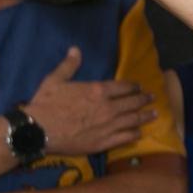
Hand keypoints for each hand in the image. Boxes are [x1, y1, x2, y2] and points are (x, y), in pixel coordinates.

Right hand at [24, 48, 156, 156]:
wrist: (38, 130)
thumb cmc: (46, 104)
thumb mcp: (55, 80)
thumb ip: (69, 65)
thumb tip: (75, 50)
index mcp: (98, 91)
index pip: (123, 87)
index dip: (134, 86)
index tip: (139, 87)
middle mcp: (108, 108)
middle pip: (132, 103)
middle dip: (144, 99)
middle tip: (152, 98)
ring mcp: (107, 126)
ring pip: (133, 120)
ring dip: (145, 116)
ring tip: (155, 114)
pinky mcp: (103, 142)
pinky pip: (125, 138)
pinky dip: (135, 134)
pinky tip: (139, 133)